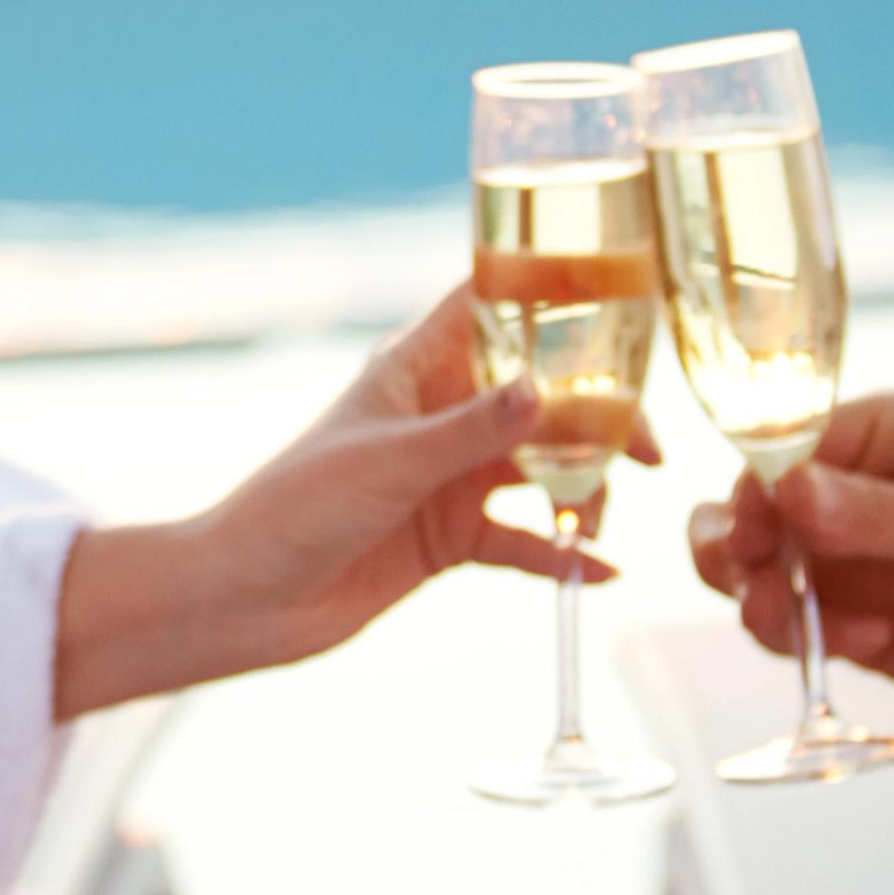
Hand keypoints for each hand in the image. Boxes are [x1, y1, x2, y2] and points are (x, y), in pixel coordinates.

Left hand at [52, 284, 644, 716]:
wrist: (243, 600)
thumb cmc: (294, 509)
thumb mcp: (390, 463)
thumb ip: (473, 430)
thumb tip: (548, 389)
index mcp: (416, 370)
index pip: (491, 307)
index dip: (551, 293)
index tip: (623, 296)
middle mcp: (440, 416)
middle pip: (539, 395)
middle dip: (597, 416)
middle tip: (649, 450)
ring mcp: (447, 478)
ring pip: (541, 467)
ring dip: (583, 488)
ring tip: (603, 522)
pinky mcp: (449, 538)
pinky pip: (522, 540)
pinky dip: (561, 554)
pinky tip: (600, 573)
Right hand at [684, 391, 893, 718]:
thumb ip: (878, 512)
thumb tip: (789, 489)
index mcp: (880, 436)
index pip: (780, 445)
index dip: (755, 488)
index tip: (758, 532)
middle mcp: (848, 491)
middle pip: (747, 509)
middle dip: (740, 551)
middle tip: (766, 587)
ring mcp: (847, 560)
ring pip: (752, 572)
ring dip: (760, 601)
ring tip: (805, 629)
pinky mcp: (852, 621)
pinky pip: (788, 630)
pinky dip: (804, 643)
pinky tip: (870, 642)